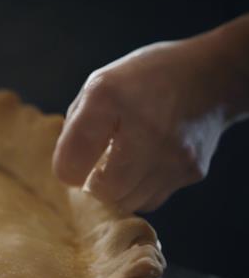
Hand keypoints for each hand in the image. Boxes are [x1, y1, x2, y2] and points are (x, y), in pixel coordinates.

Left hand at [53, 18, 248, 213]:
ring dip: (118, 190)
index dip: (67, 168)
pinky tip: (146, 163)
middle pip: (104, 192)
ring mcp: (173, 154)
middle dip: (93, 186)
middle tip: (96, 168)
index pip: (71, 163)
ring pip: (129, 202)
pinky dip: (141, 189)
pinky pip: (152, 198)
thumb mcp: (99, 85)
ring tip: (123, 162)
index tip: (74, 161)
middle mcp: (145, 129)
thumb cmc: (145, 80)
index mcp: (109, 100)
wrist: (211, 75)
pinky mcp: (191, 171)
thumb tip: (66, 170)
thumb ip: (75, 127)